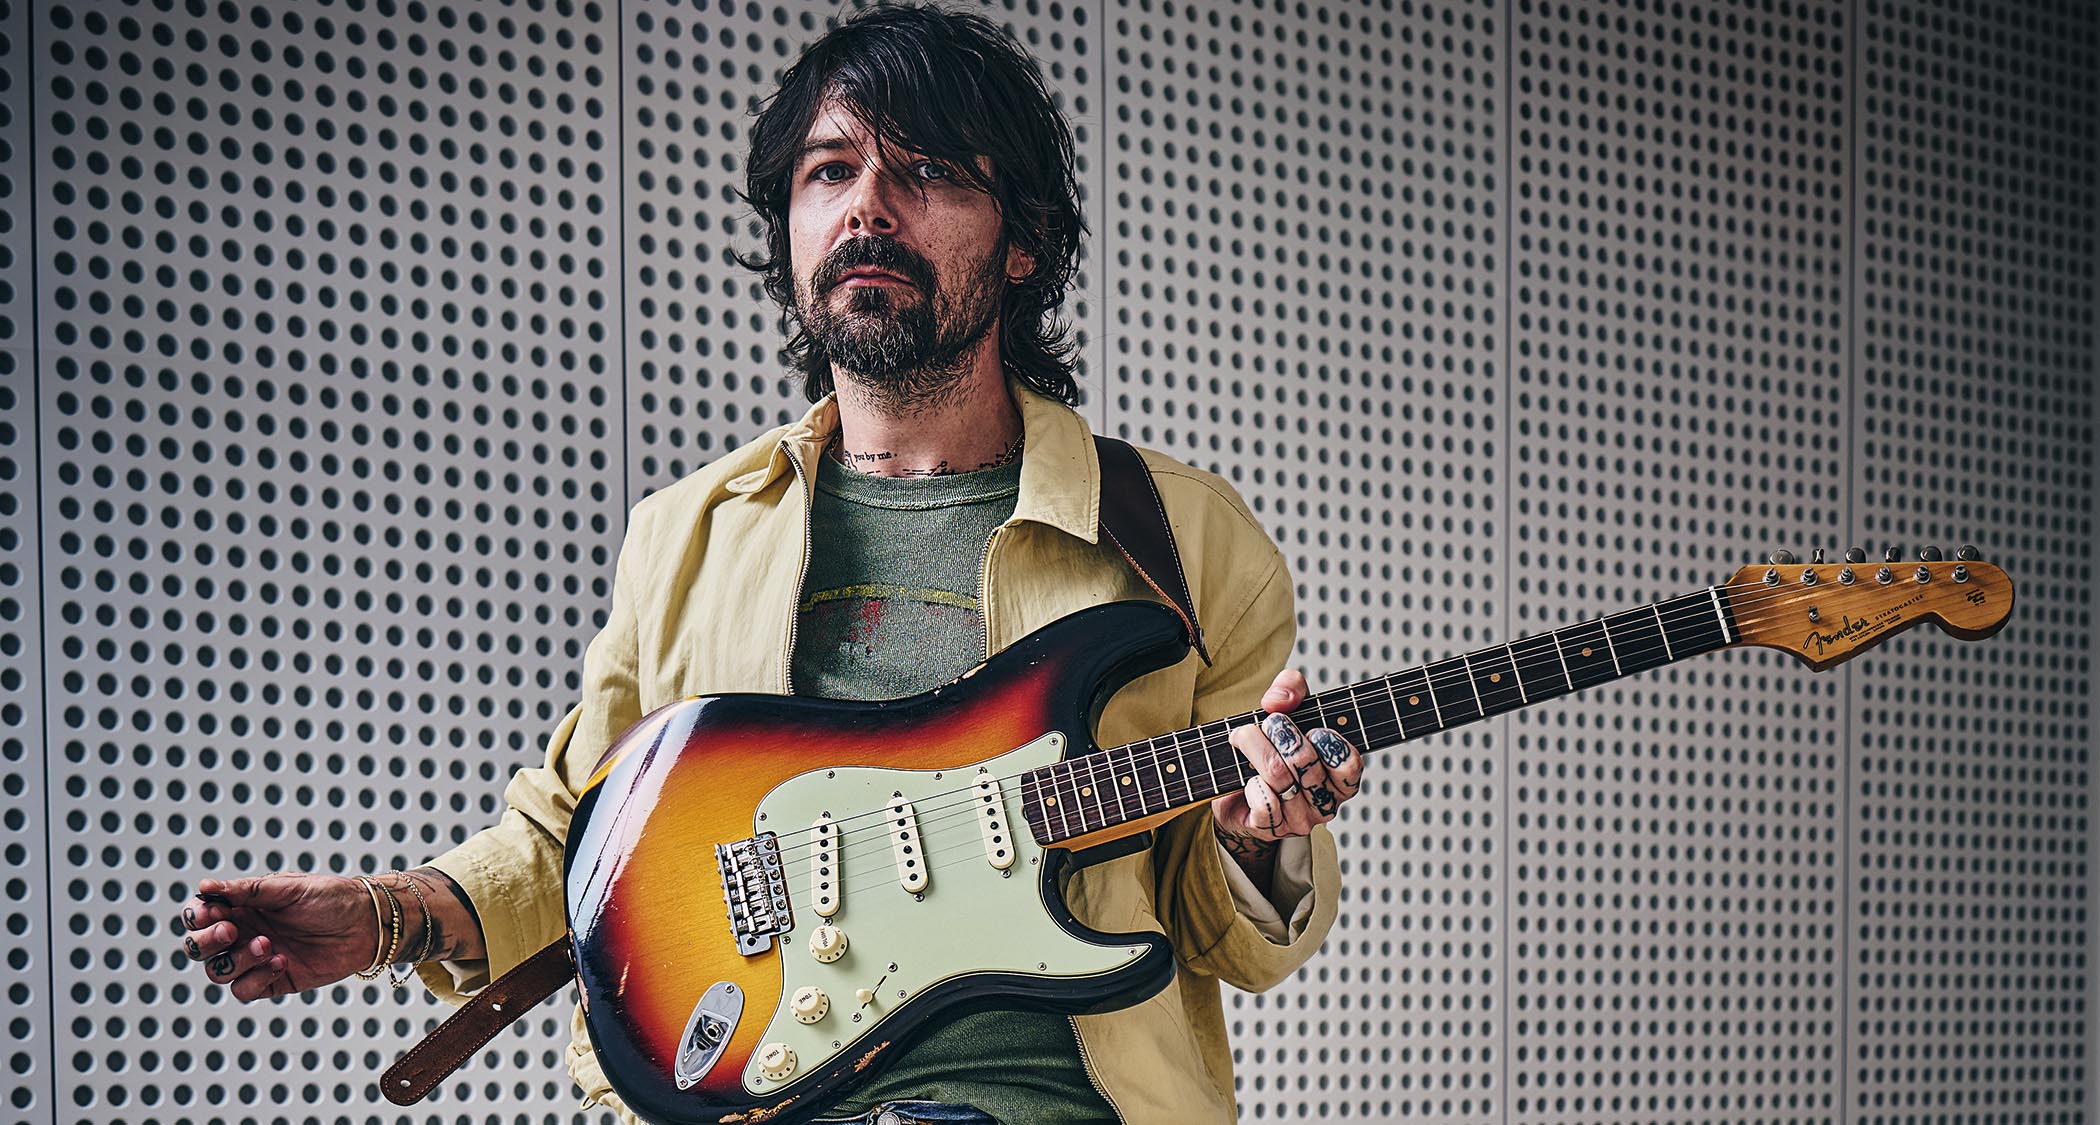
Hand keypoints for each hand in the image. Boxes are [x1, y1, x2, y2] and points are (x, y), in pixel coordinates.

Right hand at [176, 873, 375, 1000]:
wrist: (366, 924)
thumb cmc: (331, 898)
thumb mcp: (289, 888)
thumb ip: (248, 890)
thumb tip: (206, 887)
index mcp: (242, 906)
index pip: (198, 915)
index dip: (198, 917)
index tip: (217, 912)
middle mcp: (243, 933)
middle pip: (197, 948)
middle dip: (205, 942)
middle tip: (232, 930)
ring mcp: (254, 959)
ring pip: (217, 971)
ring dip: (236, 960)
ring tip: (268, 945)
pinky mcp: (271, 980)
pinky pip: (243, 990)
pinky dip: (255, 979)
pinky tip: (281, 961)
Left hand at [1210, 669, 1364, 877]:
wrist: (1233, 783)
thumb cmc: (1270, 746)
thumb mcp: (1287, 707)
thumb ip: (1291, 688)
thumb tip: (1280, 701)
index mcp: (1340, 777)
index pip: (1349, 764)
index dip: (1329, 743)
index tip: (1312, 728)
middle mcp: (1325, 802)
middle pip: (1305, 761)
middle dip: (1280, 732)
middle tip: (1269, 723)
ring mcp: (1299, 819)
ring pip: (1278, 775)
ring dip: (1255, 747)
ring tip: (1245, 738)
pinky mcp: (1270, 830)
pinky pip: (1264, 805)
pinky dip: (1251, 784)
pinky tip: (1248, 778)